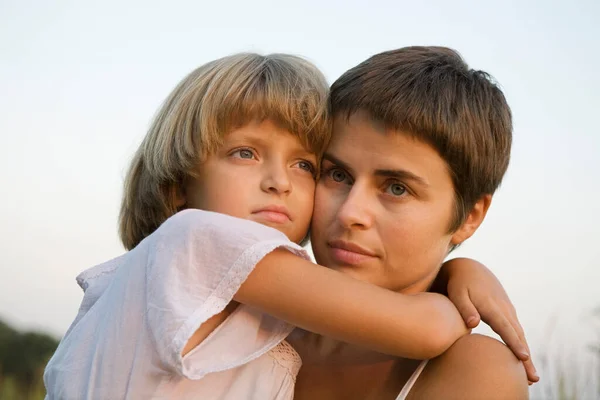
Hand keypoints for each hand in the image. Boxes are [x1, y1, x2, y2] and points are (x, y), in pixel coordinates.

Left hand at [441, 257, 538, 383]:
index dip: (514, 342)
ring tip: (531, 377)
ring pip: (519, 335)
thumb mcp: (457, 293)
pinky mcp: (507, 313)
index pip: (504, 327)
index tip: (523, 357)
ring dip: (526, 355)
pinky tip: (523, 360)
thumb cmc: (459, 284)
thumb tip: (473, 323)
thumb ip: (464, 308)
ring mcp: (508, 310)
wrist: (469, 269)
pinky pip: (516, 332)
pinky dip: (521, 346)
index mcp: (491, 306)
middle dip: (526, 358)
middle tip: (532, 378)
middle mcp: (503, 309)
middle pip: (517, 336)